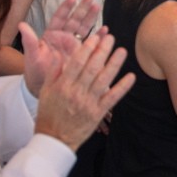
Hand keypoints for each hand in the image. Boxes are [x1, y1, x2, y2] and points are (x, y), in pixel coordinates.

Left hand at [22, 0, 101, 96]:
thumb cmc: (35, 73)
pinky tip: (105, 30)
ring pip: (83, 28)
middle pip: (74, 20)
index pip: (59, 18)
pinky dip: (98, 37)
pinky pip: (91, 43)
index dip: (65, 8)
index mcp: (51, 36)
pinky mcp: (81, 54)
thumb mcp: (31, 57)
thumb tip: (21, 24)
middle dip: (81, 9)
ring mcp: (73, 45)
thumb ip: (29, 41)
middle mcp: (63, 38)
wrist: (44, 88)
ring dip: (90, 18)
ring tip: (96, 7)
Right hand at [33, 33, 134, 152]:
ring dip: (114, 65)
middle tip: (111, 38)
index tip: (95, 37)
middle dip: (103, 51)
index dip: (87, 48)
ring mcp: (89, 103)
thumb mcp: (45, 91)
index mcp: (63, 86)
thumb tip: (57, 53)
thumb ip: (53, 71)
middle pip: (92, 68)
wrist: (54, 139)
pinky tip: (131, 77)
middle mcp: (76, 93)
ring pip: (104, 80)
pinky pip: (112, 98)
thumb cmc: (49, 114)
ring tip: (122, 51)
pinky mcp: (98, 113)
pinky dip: (123, 87)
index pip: (77, 62)